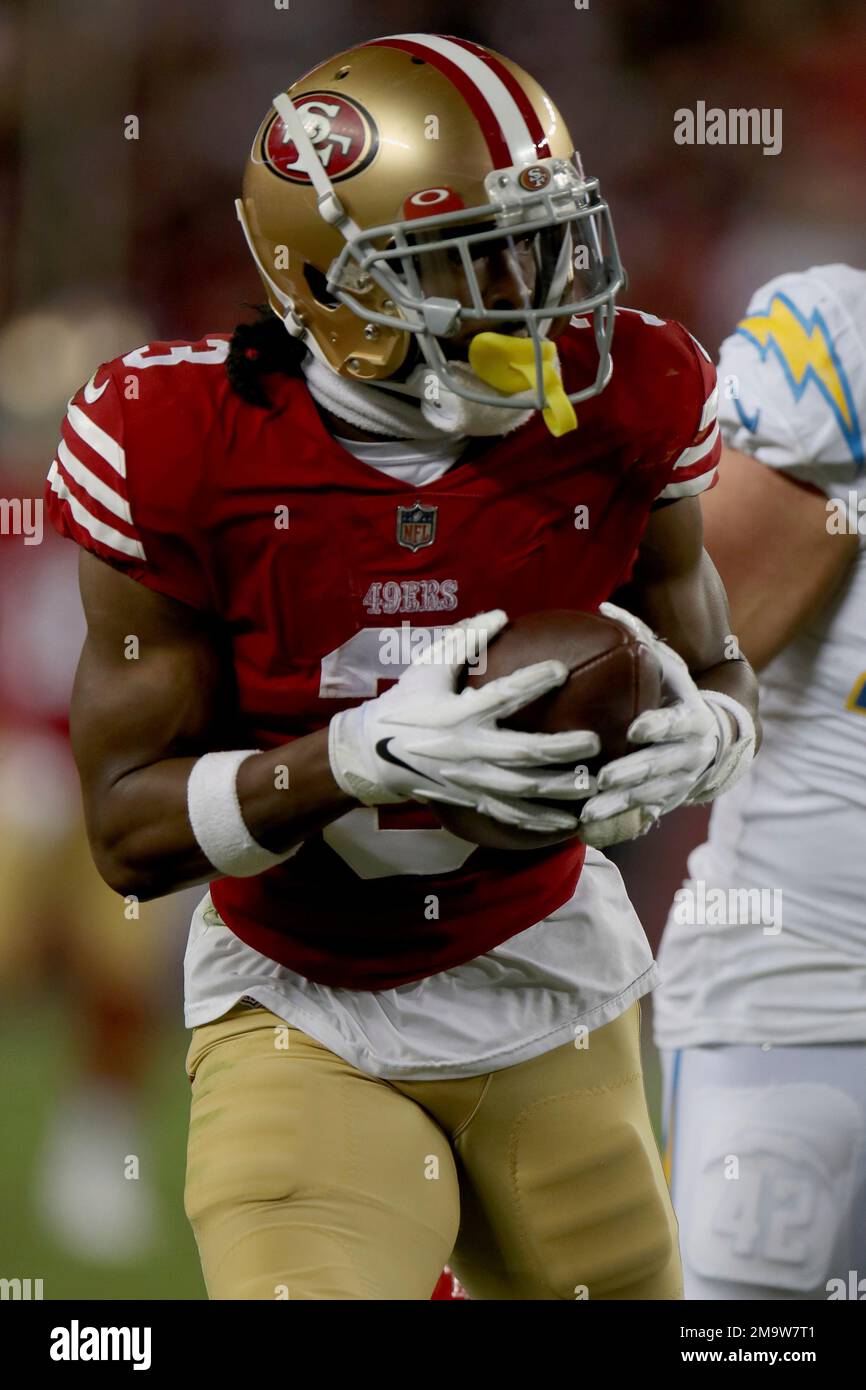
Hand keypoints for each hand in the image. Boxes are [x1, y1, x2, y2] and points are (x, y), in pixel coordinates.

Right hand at [328, 610, 600, 835]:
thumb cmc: (407, 702)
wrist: (373, 753)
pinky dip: (539, 823)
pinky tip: (568, 824)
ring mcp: (468, 780)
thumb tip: (501, 613)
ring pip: (521, 791)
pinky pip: (509, 817)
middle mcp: (465, 749)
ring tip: (592, 785)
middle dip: (561, 749)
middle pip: (521, 753)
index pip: (500, 696)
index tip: (561, 669)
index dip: (531, 682)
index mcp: (456, 713)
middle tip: (594, 742)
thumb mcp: (427, 666)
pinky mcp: (469, 800)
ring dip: (559, 790)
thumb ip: (463, 639)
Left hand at [577, 602, 755, 848]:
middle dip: (634, 773)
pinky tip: (592, 824)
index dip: (659, 726)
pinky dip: (621, 819)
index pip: (677, 723)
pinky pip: (644, 812)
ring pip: (651, 795)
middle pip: (661, 766)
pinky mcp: (670, 800)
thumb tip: (603, 605)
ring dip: (622, 804)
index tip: (636, 729)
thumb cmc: (682, 695)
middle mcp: (692, 753)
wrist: (718, 740)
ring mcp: (682, 781)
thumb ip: (641, 637)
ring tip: (591, 809)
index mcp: (693, 718)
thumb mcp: (672, 667)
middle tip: (606, 778)